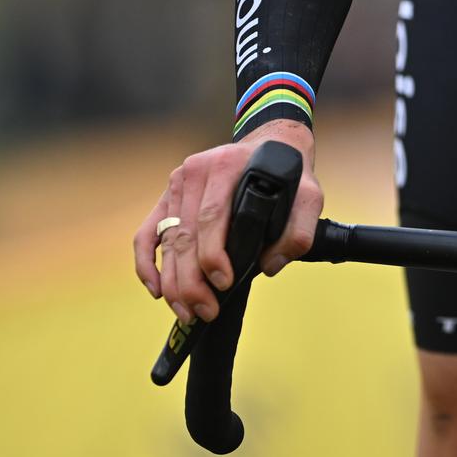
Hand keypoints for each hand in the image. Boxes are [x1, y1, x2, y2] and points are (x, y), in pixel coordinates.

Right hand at [131, 119, 323, 324]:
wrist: (272, 145)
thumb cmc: (288, 174)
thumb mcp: (308, 195)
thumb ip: (299, 230)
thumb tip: (270, 266)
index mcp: (226, 165)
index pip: (211, 217)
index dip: (212, 256)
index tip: (223, 284)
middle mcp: (196, 171)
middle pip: (185, 235)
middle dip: (191, 281)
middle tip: (205, 311)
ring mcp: (177, 184)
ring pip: (167, 241)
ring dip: (172, 282)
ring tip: (186, 311)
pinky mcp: (167, 197)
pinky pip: (148, 234)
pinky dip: (147, 264)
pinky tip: (158, 290)